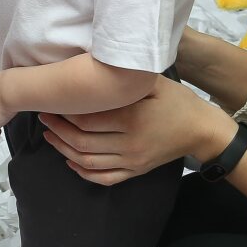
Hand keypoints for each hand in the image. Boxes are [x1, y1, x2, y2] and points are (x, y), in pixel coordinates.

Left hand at [38, 77, 213, 184]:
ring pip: (87, 162)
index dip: (64, 113)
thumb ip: (125, 78)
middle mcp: (129, 144)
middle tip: (44, 117)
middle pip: (81, 142)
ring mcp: (131, 162)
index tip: (52, 102)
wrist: (202, 130)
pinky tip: (70, 160)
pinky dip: (82, 173)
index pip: (86, 120)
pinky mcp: (135, 171)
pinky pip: (103, 178)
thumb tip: (94, 68)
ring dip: (63, 149)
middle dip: (57, 130)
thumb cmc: (177, 101)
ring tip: (49, 136)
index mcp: (131, 119)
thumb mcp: (153, 83)